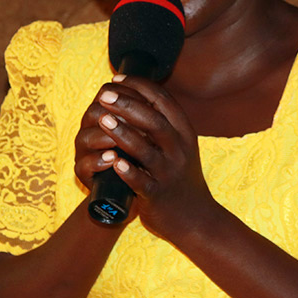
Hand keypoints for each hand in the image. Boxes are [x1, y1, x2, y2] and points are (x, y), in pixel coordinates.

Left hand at [80, 74, 218, 238]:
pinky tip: (114, 162)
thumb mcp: (180, 145)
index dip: (139, 87)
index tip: (117, 79)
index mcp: (184, 132)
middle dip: (127, 105)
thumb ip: (163, 122)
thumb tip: (135, 92)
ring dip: (122, 133)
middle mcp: (179, 150)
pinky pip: (141, 181)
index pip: (163, 100)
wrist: (195, 217)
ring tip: (102, 120)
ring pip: (145, 150)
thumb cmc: (180, 176)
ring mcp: (168, 173)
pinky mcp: (157, 195)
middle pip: (154, 121)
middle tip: (104, 95)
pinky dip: (128, 171)